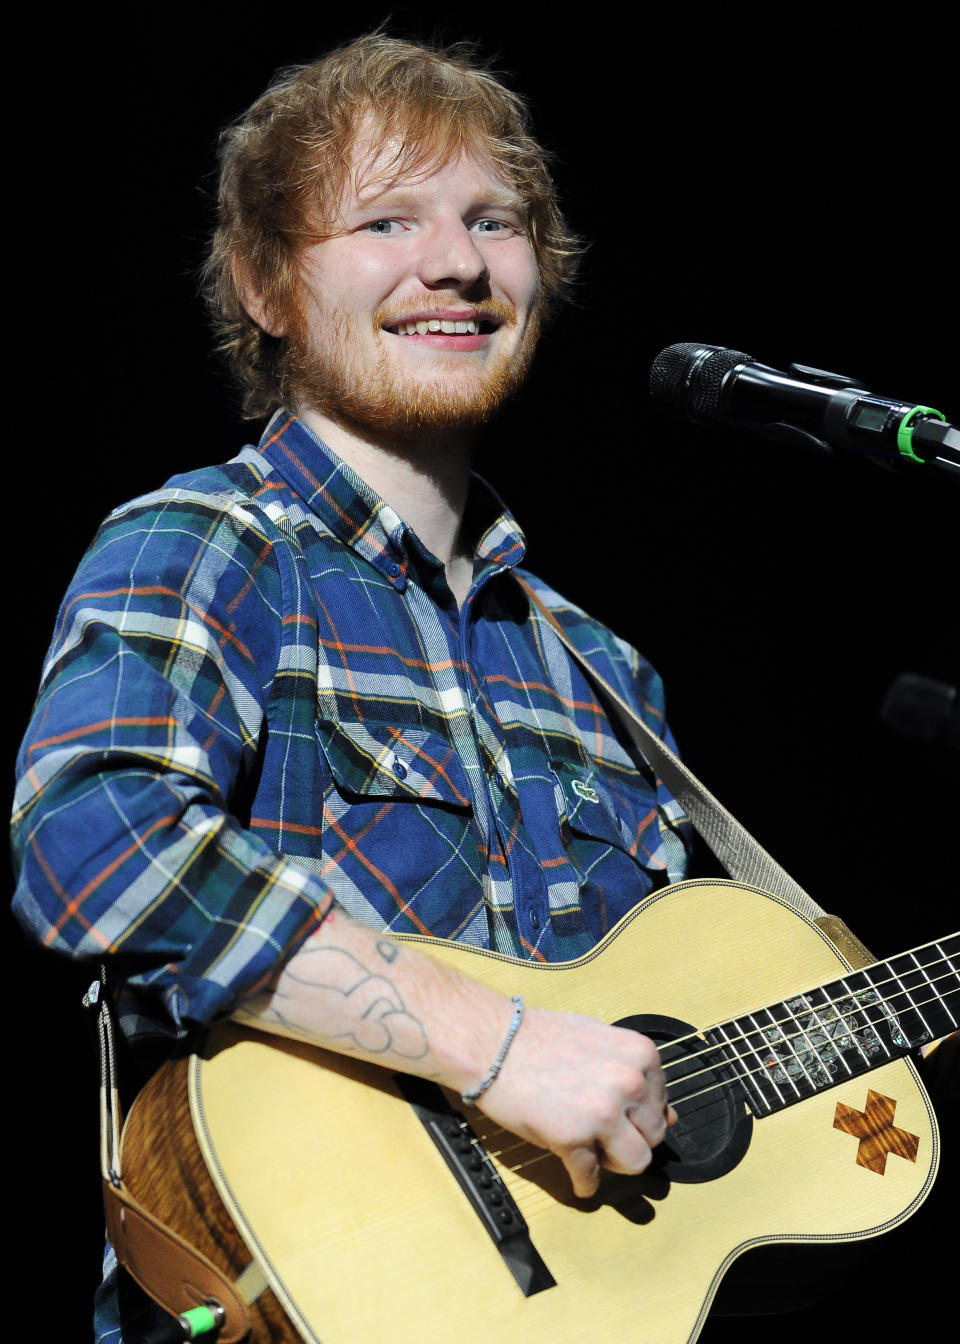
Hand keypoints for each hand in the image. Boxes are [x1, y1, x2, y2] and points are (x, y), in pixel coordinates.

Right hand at [476, 1005, 675, 1197]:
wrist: (494, 1041)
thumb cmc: (541, 1039)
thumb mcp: (601, 1044)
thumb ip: (637, 1077)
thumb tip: (670, 1117)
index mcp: (641, 1056)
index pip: (661, 1106)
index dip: (636, 1115)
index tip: (615, 1111)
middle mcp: (629, 1083)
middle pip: (652, 1137)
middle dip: (628, 1139)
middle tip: (598, 1129)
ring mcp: (602, 1112)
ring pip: (634, 1163)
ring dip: (612, 1162)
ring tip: (589, 1147)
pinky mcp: (572, 1138)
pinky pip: (590, 1179)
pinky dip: (582, 1181)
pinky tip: (573, 1170)